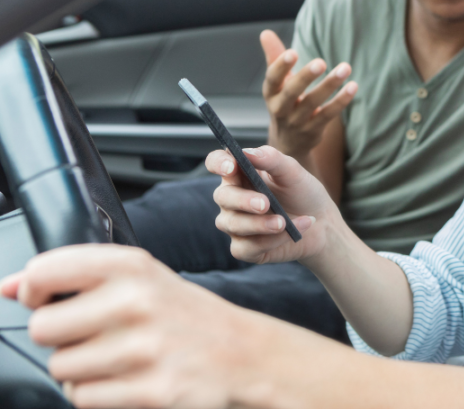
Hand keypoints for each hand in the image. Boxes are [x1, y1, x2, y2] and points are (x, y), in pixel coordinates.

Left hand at [0, 245, 262, 408]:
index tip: (46, 299)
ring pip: (61, 369)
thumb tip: (7, 286)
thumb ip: (75, 276)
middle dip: (59, 339)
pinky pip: (84, 399)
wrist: (241, 353)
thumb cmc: (183, 314)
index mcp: (133, 266)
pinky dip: (98, 395)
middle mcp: (137, 302)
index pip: (45, 271)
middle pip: (43, 328)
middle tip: (93, 335)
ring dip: (79, 371)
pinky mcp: (150, 391)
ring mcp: (143, 349)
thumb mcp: (141, 278)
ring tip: (116, 360)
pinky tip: (126, 380)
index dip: (34, 290)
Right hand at [206, 145, 337, 264]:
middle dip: (243, 200)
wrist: (323, 224)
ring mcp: (236, 224)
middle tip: (265, 203)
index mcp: (240, 174)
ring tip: (284, 222)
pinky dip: (270, 241)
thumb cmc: (303, 193)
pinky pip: (246, 248)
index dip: (218, 163)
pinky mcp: (245, 248)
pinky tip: (290, 233)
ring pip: (232, 224)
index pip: (216, 163)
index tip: (230, 166)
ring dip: (259, 224)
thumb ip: (272, 159)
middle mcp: (232, 199)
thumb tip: (248, 152)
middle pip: (223, 196)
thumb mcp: (293, 172)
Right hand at [260, 30, 356, 159]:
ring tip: (345, 67)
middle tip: (321, 62)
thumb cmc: (284, 102)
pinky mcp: (314, 130)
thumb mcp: (277, 83)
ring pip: (313, 103)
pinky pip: (328, 114)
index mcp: (270, 93)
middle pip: (291, 92)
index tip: (292, 52)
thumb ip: (274, 57)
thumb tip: (266, 32)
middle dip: (305, 77)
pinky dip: (341, 101)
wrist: (288, 143)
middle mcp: (280, 109)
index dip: (280, 66)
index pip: (272, 79)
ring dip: (330, 85)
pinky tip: (353, 86)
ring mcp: (297, 122)